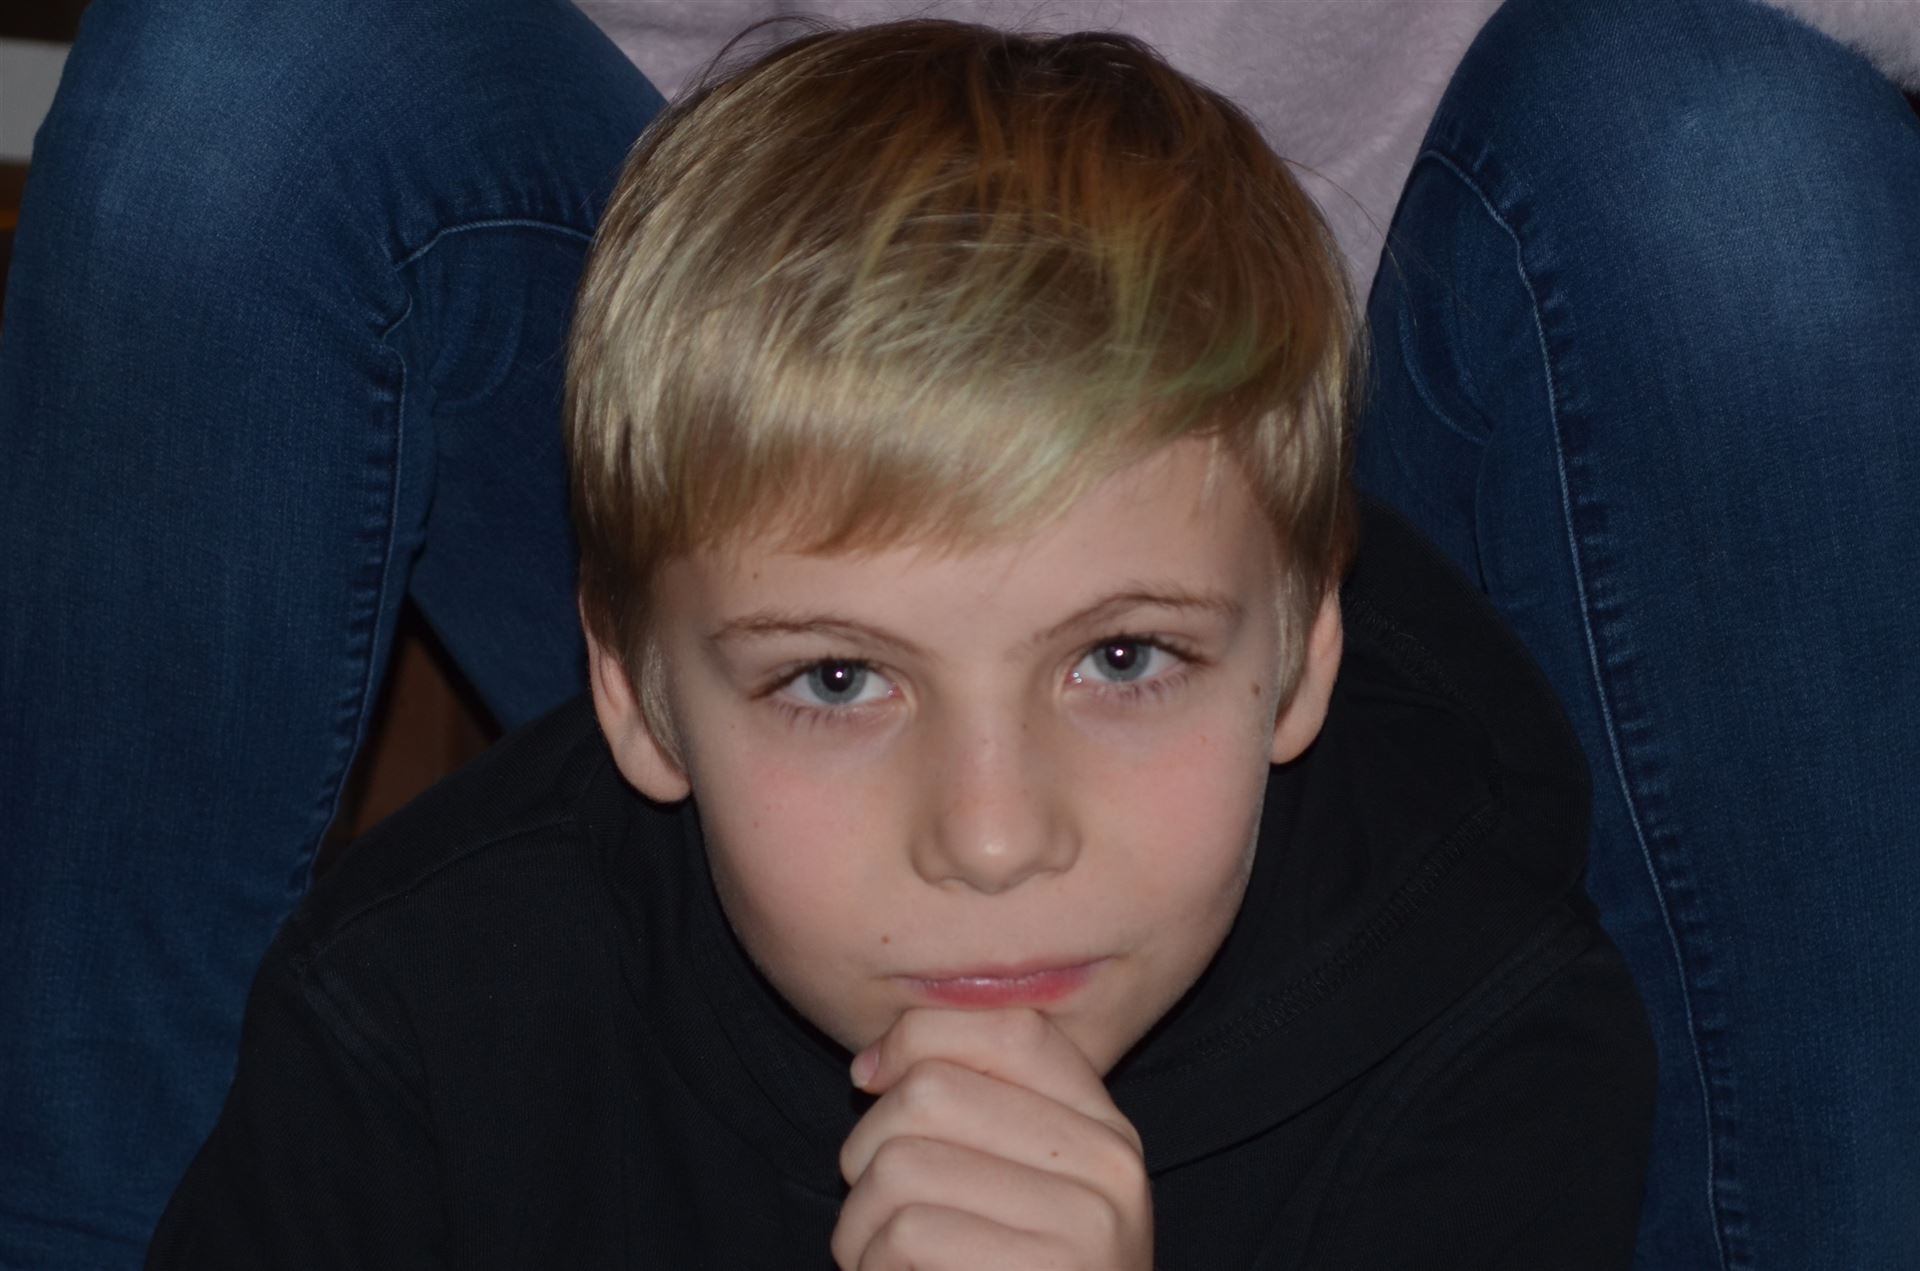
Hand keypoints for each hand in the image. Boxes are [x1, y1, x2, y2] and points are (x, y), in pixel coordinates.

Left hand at [832, 1007, 1151, 1269]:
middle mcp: (1111, 1169)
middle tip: (874, 1210)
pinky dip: (872, 1266)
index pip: (1009, 1028)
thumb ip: (976, 1113)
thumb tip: (873, 1066)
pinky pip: (905, 1237)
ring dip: (858, 1224)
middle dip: (867, 1148)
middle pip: (932, 1092)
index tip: (871, 1085)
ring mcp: (1085, 1230)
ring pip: (901, 1166)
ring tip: (879, 1261)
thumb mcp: (1023, 1192)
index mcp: (1109, 1132)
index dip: (916, 1040)